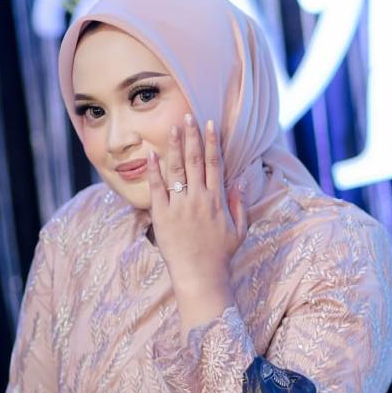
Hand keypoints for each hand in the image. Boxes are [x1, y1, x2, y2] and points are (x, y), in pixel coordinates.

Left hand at [146, 115, 247, 286]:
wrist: (201, 276)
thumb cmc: (221, 255)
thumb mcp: (239, 229)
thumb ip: (239, 204)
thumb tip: (239, 181)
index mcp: (217, 199)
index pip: (214, 163)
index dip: (212, 142)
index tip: (210, 124)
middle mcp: (199, 198)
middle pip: (194, 160)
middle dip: (192, 136)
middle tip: (188, 116)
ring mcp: (180, 206)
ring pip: (176, 169)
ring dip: (174, 146)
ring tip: (172, 128)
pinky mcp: (162, 216)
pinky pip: (157, 189)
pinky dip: (154, 171)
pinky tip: (151, 154)